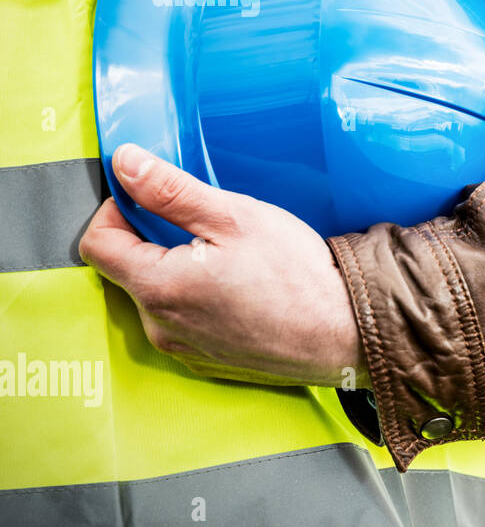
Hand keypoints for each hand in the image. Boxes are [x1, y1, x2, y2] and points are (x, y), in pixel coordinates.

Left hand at [79, 143, 369, 390]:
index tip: (153, 198)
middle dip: (155, 240)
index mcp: (159, 287)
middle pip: (129, 270)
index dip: (117, 210)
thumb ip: (171, 191)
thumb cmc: (297, 276)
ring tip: (232, 261)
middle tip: (209, 228)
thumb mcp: (235, 217)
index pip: (97, 243)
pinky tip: (241, 290)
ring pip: (158, 297)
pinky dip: (201, 301)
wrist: (346, 333)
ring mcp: (183, 349)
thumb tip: (125, 164)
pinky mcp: (207, 362)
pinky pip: (185, 322)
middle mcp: (160, 326)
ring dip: (180, 272)